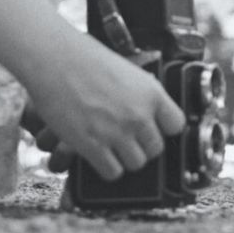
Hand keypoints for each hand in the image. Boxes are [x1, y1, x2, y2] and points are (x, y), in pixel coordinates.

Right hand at [20, 31, 185, 181]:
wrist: (57, 62)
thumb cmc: (89, 60)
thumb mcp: (129, 72)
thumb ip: (142, 94)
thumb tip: (150, 110)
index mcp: (152, 93)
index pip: (177, 125)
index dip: (165, 129)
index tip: (156, 128)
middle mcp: (139, 115)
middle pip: (156, 149)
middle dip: (143, 146)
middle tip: (129, 140)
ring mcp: (117, 133)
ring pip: (136, 164)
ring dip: (125, 159)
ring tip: (114, 147)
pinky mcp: (93, 146)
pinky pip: (112, 172)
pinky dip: (107, 168)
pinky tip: (100, 155)